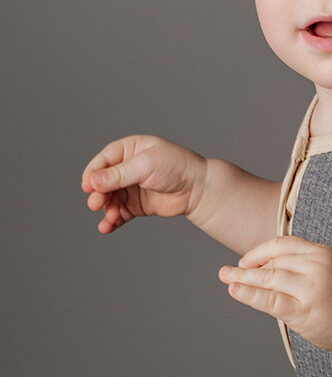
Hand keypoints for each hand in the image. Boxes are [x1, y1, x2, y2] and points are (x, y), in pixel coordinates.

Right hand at [82, 135, 207, 233]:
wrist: (199, 189)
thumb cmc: (177, 168)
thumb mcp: (146, 165)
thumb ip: (119, 174)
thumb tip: (93, 180)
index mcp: (131, 149)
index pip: (104, 160)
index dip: (93, 173)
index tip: (88, 187)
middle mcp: (129, 168)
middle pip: (103, 182)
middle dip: (98, 194)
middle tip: (96, 204)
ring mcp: (132, 187)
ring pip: (109, 199)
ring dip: (106, 209)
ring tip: (111, 217)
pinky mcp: (136, 205)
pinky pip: (119, 213)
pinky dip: (112, 220)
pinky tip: (107, 227)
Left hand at [218, 236, 331, 354]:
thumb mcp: (331, 268)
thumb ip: (305, 265)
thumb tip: (267, 268)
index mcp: (323, 252)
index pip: (283, 244)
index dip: (261, 252)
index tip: (246, 261)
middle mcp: (317, 265)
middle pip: (273, 262)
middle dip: (246, 267)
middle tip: (226, 272)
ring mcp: (311, 287)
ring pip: (269, 279)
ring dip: (243, 280)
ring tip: (227, 280)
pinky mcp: (306, 310)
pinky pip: (272, 300)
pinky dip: (250, 295)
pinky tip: (236, 291)